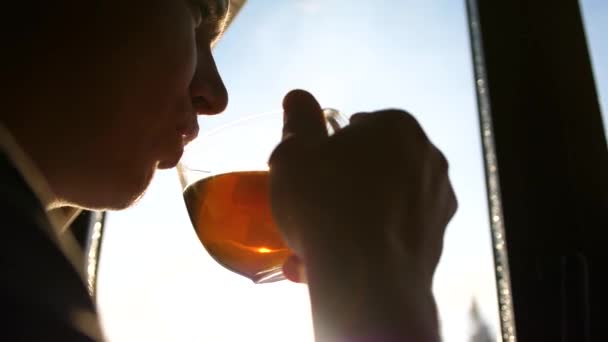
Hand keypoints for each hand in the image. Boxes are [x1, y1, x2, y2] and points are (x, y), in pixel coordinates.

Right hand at [269, 89, 456, 340]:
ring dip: (354, 216)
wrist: (366, 278)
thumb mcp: (294, 153)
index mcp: (398, 127)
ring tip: (318, 241)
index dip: (330, 148)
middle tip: (315, 206)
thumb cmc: (325, 203)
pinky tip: (339, 260)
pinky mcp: (438, 240)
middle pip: (375, 165)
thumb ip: (298, 120)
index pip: (360, 126)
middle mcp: (428, 158)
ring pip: (385, 202)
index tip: (312, 171)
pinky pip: (395, 233)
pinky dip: (370, 242)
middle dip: (345, 183)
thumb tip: (298, 97)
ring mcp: (438, 202)